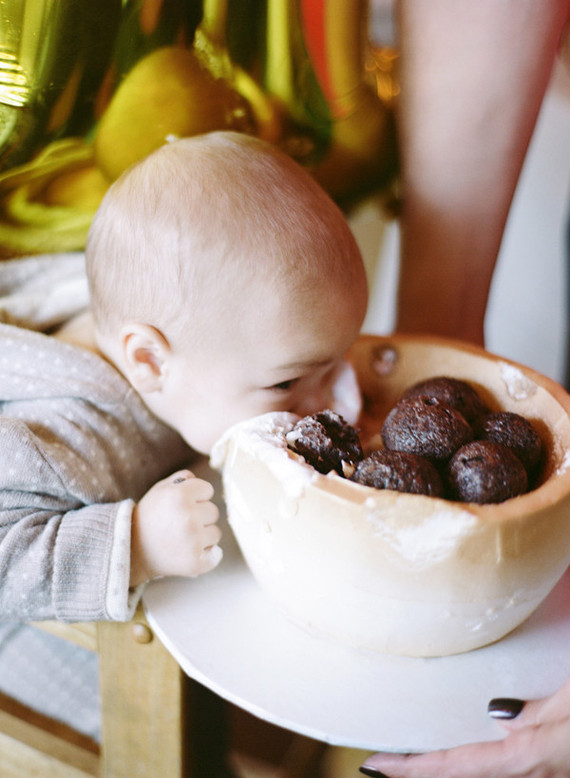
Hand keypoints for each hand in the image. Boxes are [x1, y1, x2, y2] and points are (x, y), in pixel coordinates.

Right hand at [130, 469, 221, 585]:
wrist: (132, 550)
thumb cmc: (149, 516)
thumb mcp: (160, 489)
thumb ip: (182, 478)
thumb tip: (198, 479)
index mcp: (180, 495)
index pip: (208, 489)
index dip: (196, 496)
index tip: (182, 505)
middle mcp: (188, 517)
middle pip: (213, 511)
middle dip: (200, 516)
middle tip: (179, 523)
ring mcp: (193, 541)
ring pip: (215, 533)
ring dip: (203, 535)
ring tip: (182, 538)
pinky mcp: (195, 562)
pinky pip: (216, 555)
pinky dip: (207, 555)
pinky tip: (190, 552)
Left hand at [360, 677, 569, 777]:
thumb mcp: (569, 701)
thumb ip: (533, 714)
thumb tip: (499, 716)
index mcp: (526, 756)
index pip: (454, 765)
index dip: (412, 767)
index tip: (375, 764)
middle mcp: (531, 769)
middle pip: (463, 774)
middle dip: (421, 771)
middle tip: (383, 764)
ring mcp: (543, 770)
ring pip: (484, 772)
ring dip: (449, 767)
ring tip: (414, 758)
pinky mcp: (551, 761)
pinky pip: (504, 766)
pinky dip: (476, 763)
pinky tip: (474, 749)